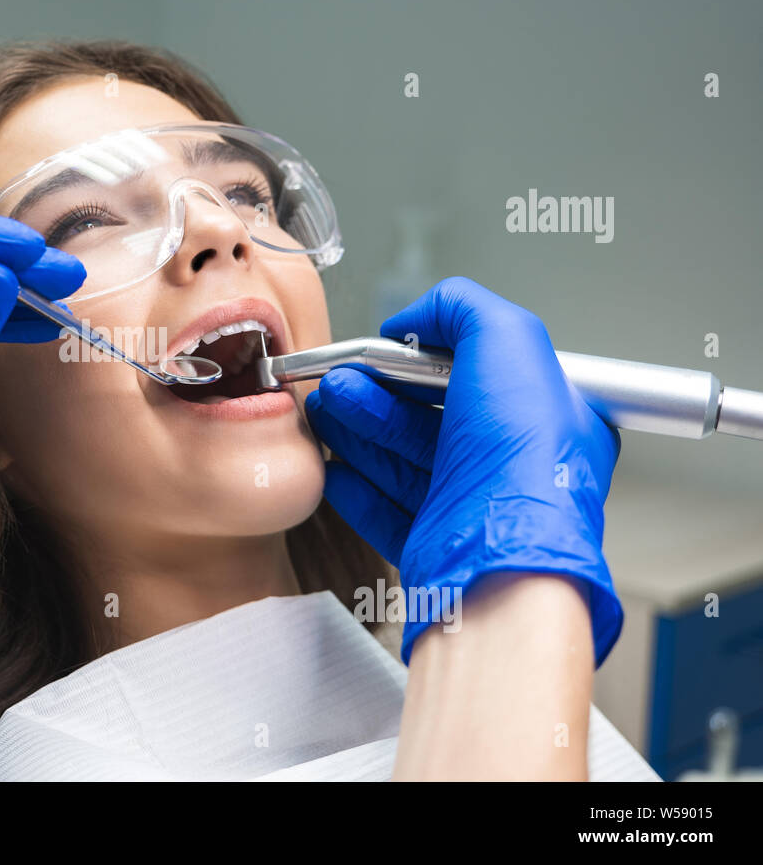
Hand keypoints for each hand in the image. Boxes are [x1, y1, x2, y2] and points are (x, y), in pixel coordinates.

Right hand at [304, 277, 622, 666]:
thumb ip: (462, 308)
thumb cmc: (521, 458)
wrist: (501, 556)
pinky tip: (334, 469)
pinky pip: (386, 511)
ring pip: (402, 460)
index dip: (423, 359)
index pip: (475, 374)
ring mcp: (471, 506)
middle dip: (376, 392)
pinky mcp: (436, 543)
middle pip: (429, 416)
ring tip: (322, 410)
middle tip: (336, 380)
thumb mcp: (507, 339)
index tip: (383, 351)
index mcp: (542, 417)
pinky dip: (355, 488)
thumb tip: (415, 318)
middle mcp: (509, 464)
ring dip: (357, 431)